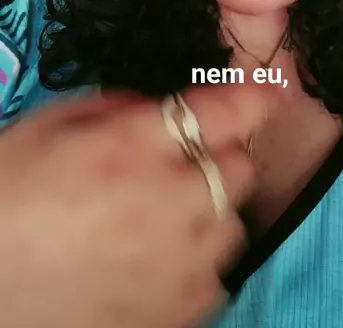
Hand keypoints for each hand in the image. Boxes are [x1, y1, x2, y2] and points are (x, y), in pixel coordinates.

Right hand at [0, 83, 267, 327]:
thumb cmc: (6, 198)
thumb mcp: (49, 126)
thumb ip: (116, 106)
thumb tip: (161, 108)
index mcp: (132, 149)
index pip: (224, 112)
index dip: (251, 96)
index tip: (263, 91)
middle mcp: (167, 206)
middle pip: (239, 168)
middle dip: (217, 156)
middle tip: (178, 162)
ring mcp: (177, 267)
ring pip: (233, 224)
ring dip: (209, 211)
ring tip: (161, 216)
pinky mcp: (176, 315)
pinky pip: (216, 277)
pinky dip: (196, 261)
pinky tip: (154, 258)